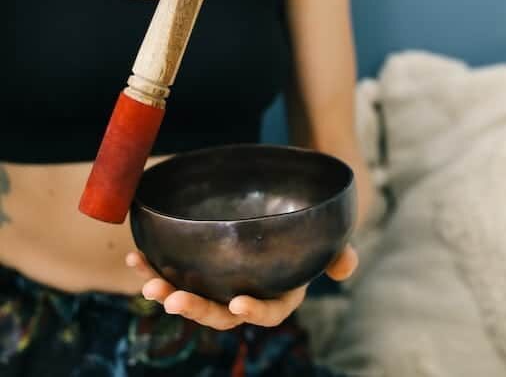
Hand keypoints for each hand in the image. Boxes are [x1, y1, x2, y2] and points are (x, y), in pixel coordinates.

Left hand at [125, 246, 357, 330]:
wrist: (283, 214)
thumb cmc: (306, 234)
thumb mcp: (326, 242)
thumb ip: (337, 253)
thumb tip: (347, 267)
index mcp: (279, 294)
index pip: (269, 312)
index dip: (254, 310)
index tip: (237, 302)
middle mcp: (247, 294)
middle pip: (221, 312)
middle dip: (196, 309)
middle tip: (173, 300)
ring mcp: (221, 284)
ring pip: (193, 297)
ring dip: (168, 293)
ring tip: (148, 283)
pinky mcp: (202, 269)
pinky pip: (176, 273)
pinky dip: (155, 266)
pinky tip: (136, 256)